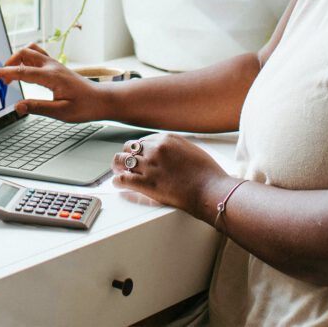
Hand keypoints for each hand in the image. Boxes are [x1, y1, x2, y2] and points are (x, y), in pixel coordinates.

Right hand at [0, 43, 102, 122]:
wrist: (101, 100)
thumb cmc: (85, 107)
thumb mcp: (61, 113)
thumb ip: (38, 108)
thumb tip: (18, 106)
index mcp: (52, 77)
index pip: (22, 72)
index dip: (4, 72)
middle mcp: (53, 66)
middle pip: (24, 53)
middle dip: (9, 63)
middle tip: (2, 81)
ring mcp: (55, 64)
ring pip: (31, 50)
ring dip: (18, 58)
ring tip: (12, 74)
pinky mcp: (57, 67)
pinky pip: (38, 55)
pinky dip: (26, 59)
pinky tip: (24, 71)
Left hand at [112, 134, 227, 216]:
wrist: (210, 189)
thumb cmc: (206, 172)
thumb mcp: (191, 150)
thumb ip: (175, 148)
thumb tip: (166, 153)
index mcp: (167, 138)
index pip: (143, 140)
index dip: (138, 150)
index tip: (137, 155)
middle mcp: (155, 149)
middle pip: (129, 147)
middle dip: (127, 155)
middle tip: (125, 163)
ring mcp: (150, 165)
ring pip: (121, 161)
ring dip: (118, 166)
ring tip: (117, 171)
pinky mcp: (146, 183)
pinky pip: (122, 179)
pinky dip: (117, 181)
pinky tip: (117, 183)